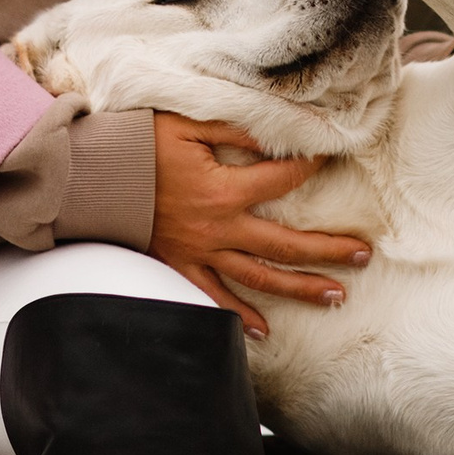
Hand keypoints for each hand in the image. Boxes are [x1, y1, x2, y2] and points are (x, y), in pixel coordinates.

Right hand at [148, 112, 365, 337]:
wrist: (89, 178)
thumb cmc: (138, 144)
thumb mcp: (189, 123)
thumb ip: (238, 129)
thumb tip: (281, 132)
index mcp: (224, 190)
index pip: (283, 180)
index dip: (311, 167)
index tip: (332, 158)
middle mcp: (217, 228)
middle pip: (285, 245)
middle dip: (328, 251)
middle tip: (364, 256)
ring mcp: (199, 253)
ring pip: (258, 278)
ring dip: (300, 289)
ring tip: (337, 297)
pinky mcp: (178, 266)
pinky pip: (211, 297)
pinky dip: (236, 317)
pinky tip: (263, 332)